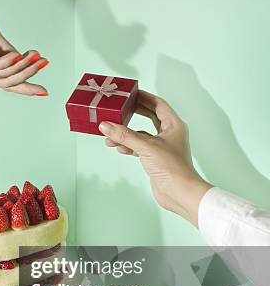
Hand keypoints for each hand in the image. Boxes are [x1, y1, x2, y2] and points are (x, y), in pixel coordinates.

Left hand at [0, 0, 48, 95]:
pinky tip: (18, 56)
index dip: (26, 86)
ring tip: (35, 57)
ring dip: (21, 67)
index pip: (6, 81)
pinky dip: (5, 62)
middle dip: (28, 75)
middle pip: (6, 82)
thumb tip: (24, 60)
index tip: (44, 90)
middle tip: (44, 64)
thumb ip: (6, 49)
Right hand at [98, 91, 211, 224]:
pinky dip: (129, 146)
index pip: (158, 104)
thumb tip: (107, 126)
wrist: (179, 192)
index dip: (144, 97)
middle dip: (133, 114)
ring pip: (141, 134)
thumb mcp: (146, 147)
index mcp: (174, 125)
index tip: (131, 93)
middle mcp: (169, 134)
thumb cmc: (173, 168)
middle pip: (149, 117)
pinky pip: (139, 148)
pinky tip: (118, 147)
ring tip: (110, 134)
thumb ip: (125, 135)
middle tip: (119, 108)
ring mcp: (162, 147)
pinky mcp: (156, 159)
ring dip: (126, 134)